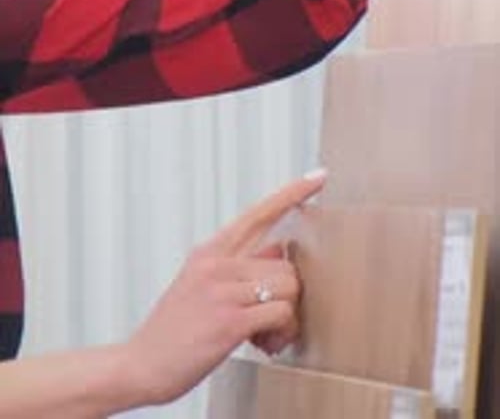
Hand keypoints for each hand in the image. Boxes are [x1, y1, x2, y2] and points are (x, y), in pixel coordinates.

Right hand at [123, 169, 326, 406]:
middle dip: (288, 296)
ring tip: (264, 336)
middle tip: (270, 322)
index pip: (258, 213)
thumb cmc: (172, 332)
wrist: (140, 365)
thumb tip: (278, 254)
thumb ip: (238, 267)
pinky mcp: (229, 320)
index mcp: (210, 252)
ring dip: (286, 318)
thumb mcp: (200, 285)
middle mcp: (216, 264)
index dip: (292, 193)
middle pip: (286, 263)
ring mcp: (222, 291)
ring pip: (289, 287)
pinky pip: (281, 313)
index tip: (318, 177)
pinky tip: (263, 344)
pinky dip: (281, 333)